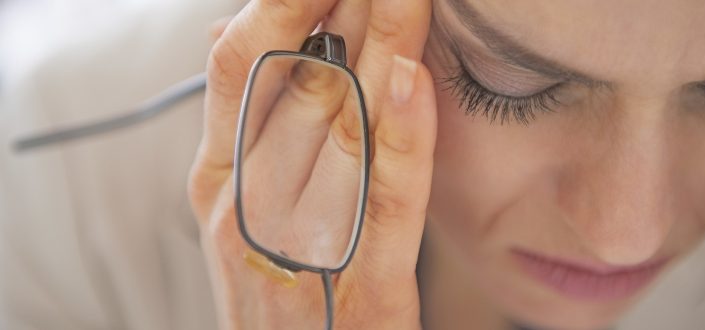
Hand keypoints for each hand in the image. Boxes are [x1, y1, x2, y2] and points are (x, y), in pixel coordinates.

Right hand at [188, 0, 435, 327]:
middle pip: (297, 78)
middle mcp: (247, 201)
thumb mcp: (236, 206)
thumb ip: (240, 125)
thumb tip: (226, 32)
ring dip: (381, 42)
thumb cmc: (273, 285)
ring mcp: (299, 243)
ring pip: (343, 123)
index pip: (242, 61)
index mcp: (217, 177)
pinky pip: (385, 199)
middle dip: (342, 5)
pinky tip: (413, 76)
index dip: (280, 0)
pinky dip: (402, 135)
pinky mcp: (363, 285)